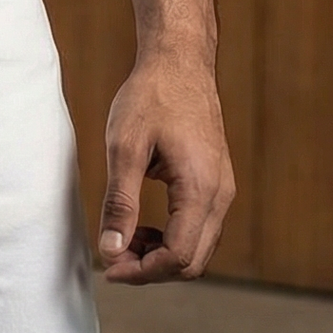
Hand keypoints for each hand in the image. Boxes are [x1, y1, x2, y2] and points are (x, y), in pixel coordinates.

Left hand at [96, 49, 234, 284]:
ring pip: (199, 248)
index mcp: (200, 189)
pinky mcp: (217, 183)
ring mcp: (223, 189)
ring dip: (161, 255)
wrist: (180, 61)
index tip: (109, 267)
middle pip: (192, 261)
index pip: (178, 256)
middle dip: (151, 268)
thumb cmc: (151, 96)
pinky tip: (143, 225)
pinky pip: (200, 228)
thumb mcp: (125, 147)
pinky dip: (173, 237)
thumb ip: (120, 202)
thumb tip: (110, 249)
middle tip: (112, 256)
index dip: (141, 271)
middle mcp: (221, 195)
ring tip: (123, 238)